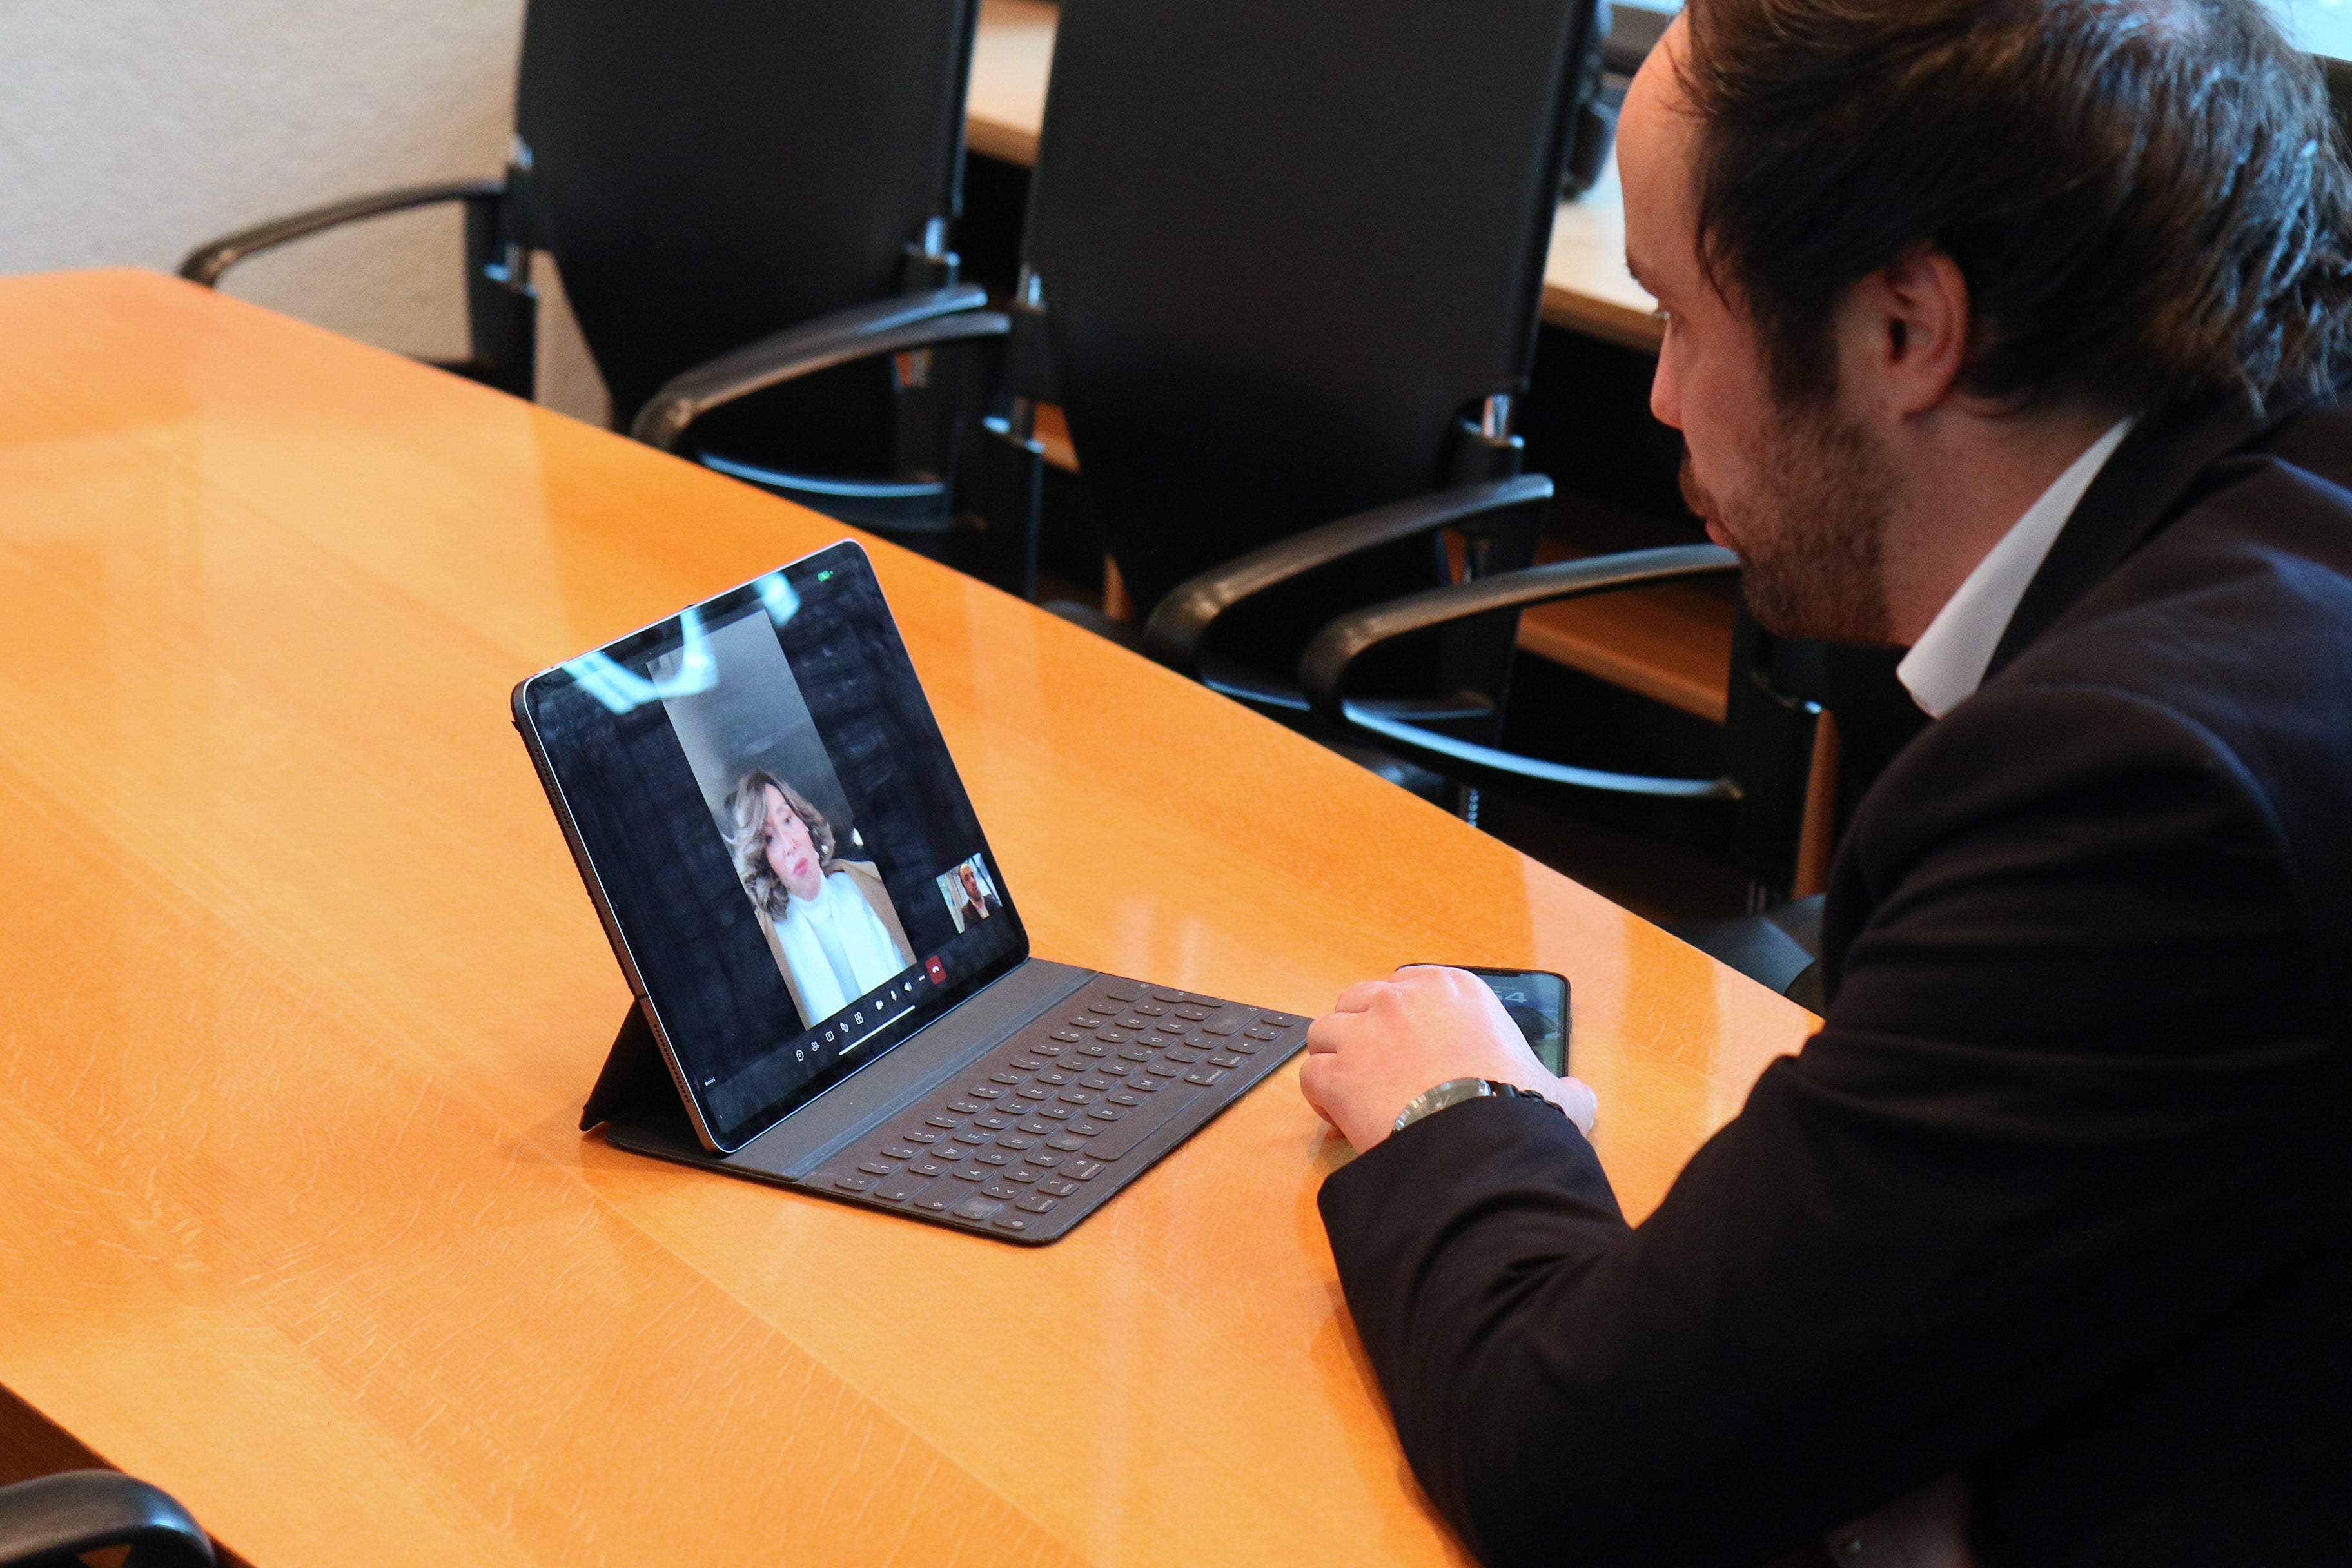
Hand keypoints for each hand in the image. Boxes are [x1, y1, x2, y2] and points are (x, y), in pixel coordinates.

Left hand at [1298, 965, 1597, 1152]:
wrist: (1479, 1143)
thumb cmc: (1516, 1111)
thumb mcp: (1555, 1092)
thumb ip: (1564, 1087)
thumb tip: (1581, 1097)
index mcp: (1453, 990)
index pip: (1407, 986)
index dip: (1403, 1018)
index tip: (1412, 1048)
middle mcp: (1401, 1000)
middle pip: (1359, 1000)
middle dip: (1363, 1032)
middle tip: (1380, 1070)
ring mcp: (1363, 1033)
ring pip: (1326, 1033)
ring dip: (1336, 1061)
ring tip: (1358, 1095)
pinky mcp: (1337, 1072)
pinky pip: (1312, 1075)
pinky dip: (1322, 1097)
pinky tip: (1344, 1118)